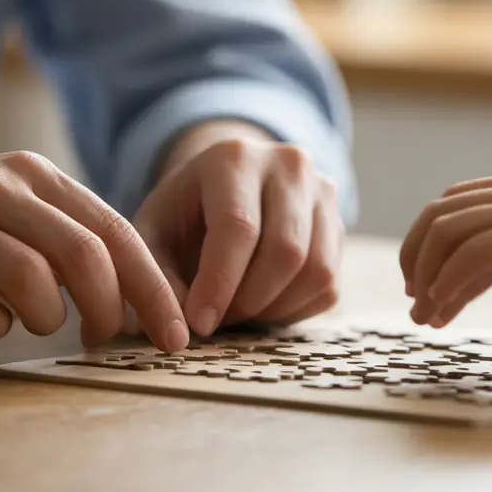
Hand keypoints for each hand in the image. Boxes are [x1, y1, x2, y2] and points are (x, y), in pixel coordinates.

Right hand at [0, 153, 188, 349]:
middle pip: (86, 255)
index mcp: (33, 175)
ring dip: (47, 319)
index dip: (153, 287)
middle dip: (113, 310)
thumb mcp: (6, 208)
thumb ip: (65, 235)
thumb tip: (138, 296)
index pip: (116, 232)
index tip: (176, 333)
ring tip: (32, 322)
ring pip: (34, 283)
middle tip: (107, 342)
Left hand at [132, 122, 342, 336]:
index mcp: (233, 158)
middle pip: (286, 251)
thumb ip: (157, 280)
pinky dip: (294, 309)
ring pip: (316, 271)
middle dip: (249, 300)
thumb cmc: (183, 215)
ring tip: (237, 310)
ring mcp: (322, 193)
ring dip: (274, 308)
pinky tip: (262, 303)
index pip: (238, 226)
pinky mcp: (339, 226)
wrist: (222, 190)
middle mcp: (288, 165)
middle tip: (218, 319)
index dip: (220, 283)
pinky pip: (328, 286)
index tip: (199, 324)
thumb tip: (179, 333)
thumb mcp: (152, 237)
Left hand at [399, 170, 491, 355]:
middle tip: (415, 302)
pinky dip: (445, 285)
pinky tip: (440, 311)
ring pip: (447, 234)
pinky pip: (469, 257)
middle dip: (419, 258)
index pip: (456, 209)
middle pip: (442, 215)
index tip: (422, 289)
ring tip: (424, 316)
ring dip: (426, 276)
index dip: (430, 247)